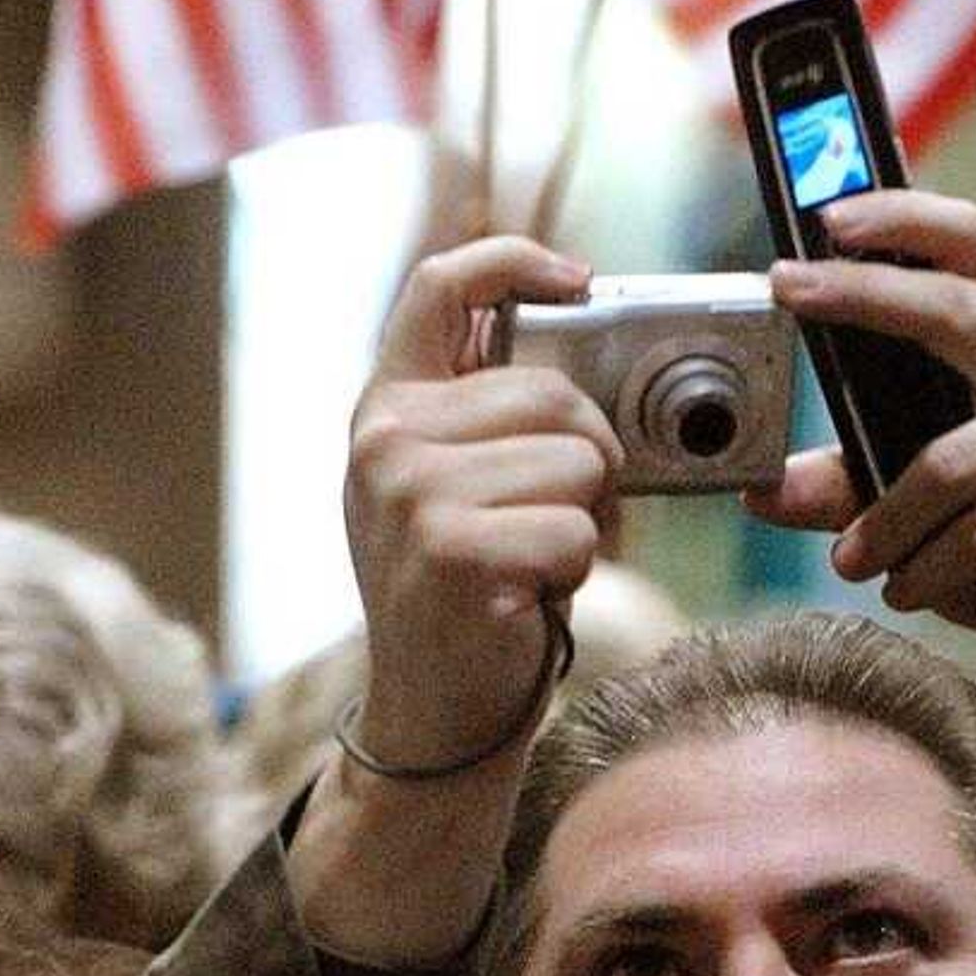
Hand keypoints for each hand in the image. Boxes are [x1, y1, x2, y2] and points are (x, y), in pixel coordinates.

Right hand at [342, 234, 610, 776]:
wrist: (434, 713)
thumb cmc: (470, 593)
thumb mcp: (458, 486)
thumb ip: (495, 416)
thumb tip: (590, 343)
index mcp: (388, 407)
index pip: (442, 287)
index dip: (516, 262)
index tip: (579, 280)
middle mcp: (385, 439)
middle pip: (554, 391)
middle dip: (590, 456)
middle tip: (560, 514)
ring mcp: (409, 493)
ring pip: (576, 462)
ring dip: (584, 521)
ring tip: (534, 558)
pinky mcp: (448, 550)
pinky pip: (573, 529)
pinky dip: (576, 569)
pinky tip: (528, 595)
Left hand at [753, 190, 975, 732]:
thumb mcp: (916, 501)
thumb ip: (846, 486)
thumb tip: (764, 489)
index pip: (969, 245)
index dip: (900, 219)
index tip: (824, 219)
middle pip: (960, 307)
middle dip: (867, 293)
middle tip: (795, 292)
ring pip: (951, 462)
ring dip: (887, 522)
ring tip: (856, 560)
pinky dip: (928, 570)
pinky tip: (914, 587)